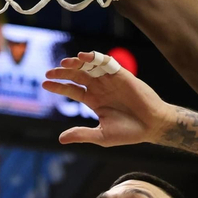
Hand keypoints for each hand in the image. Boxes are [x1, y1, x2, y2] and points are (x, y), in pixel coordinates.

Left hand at [42, 54, 172, 147]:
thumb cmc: (129, 133)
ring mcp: (110, 80)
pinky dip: (94, 57)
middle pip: (77, 75)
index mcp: (94, 101)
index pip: (72, 90)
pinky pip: (106, 62)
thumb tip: (60, 139)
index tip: (44, 83)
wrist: (152, 126)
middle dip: (63, 72)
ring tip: (65, 64)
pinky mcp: (121, 74)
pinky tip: (84, 57)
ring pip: (89, 67)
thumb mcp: (102, 136)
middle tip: (49, 72)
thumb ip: (82, 134)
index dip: (59, 86)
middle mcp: (100, 88)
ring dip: (76, 63)